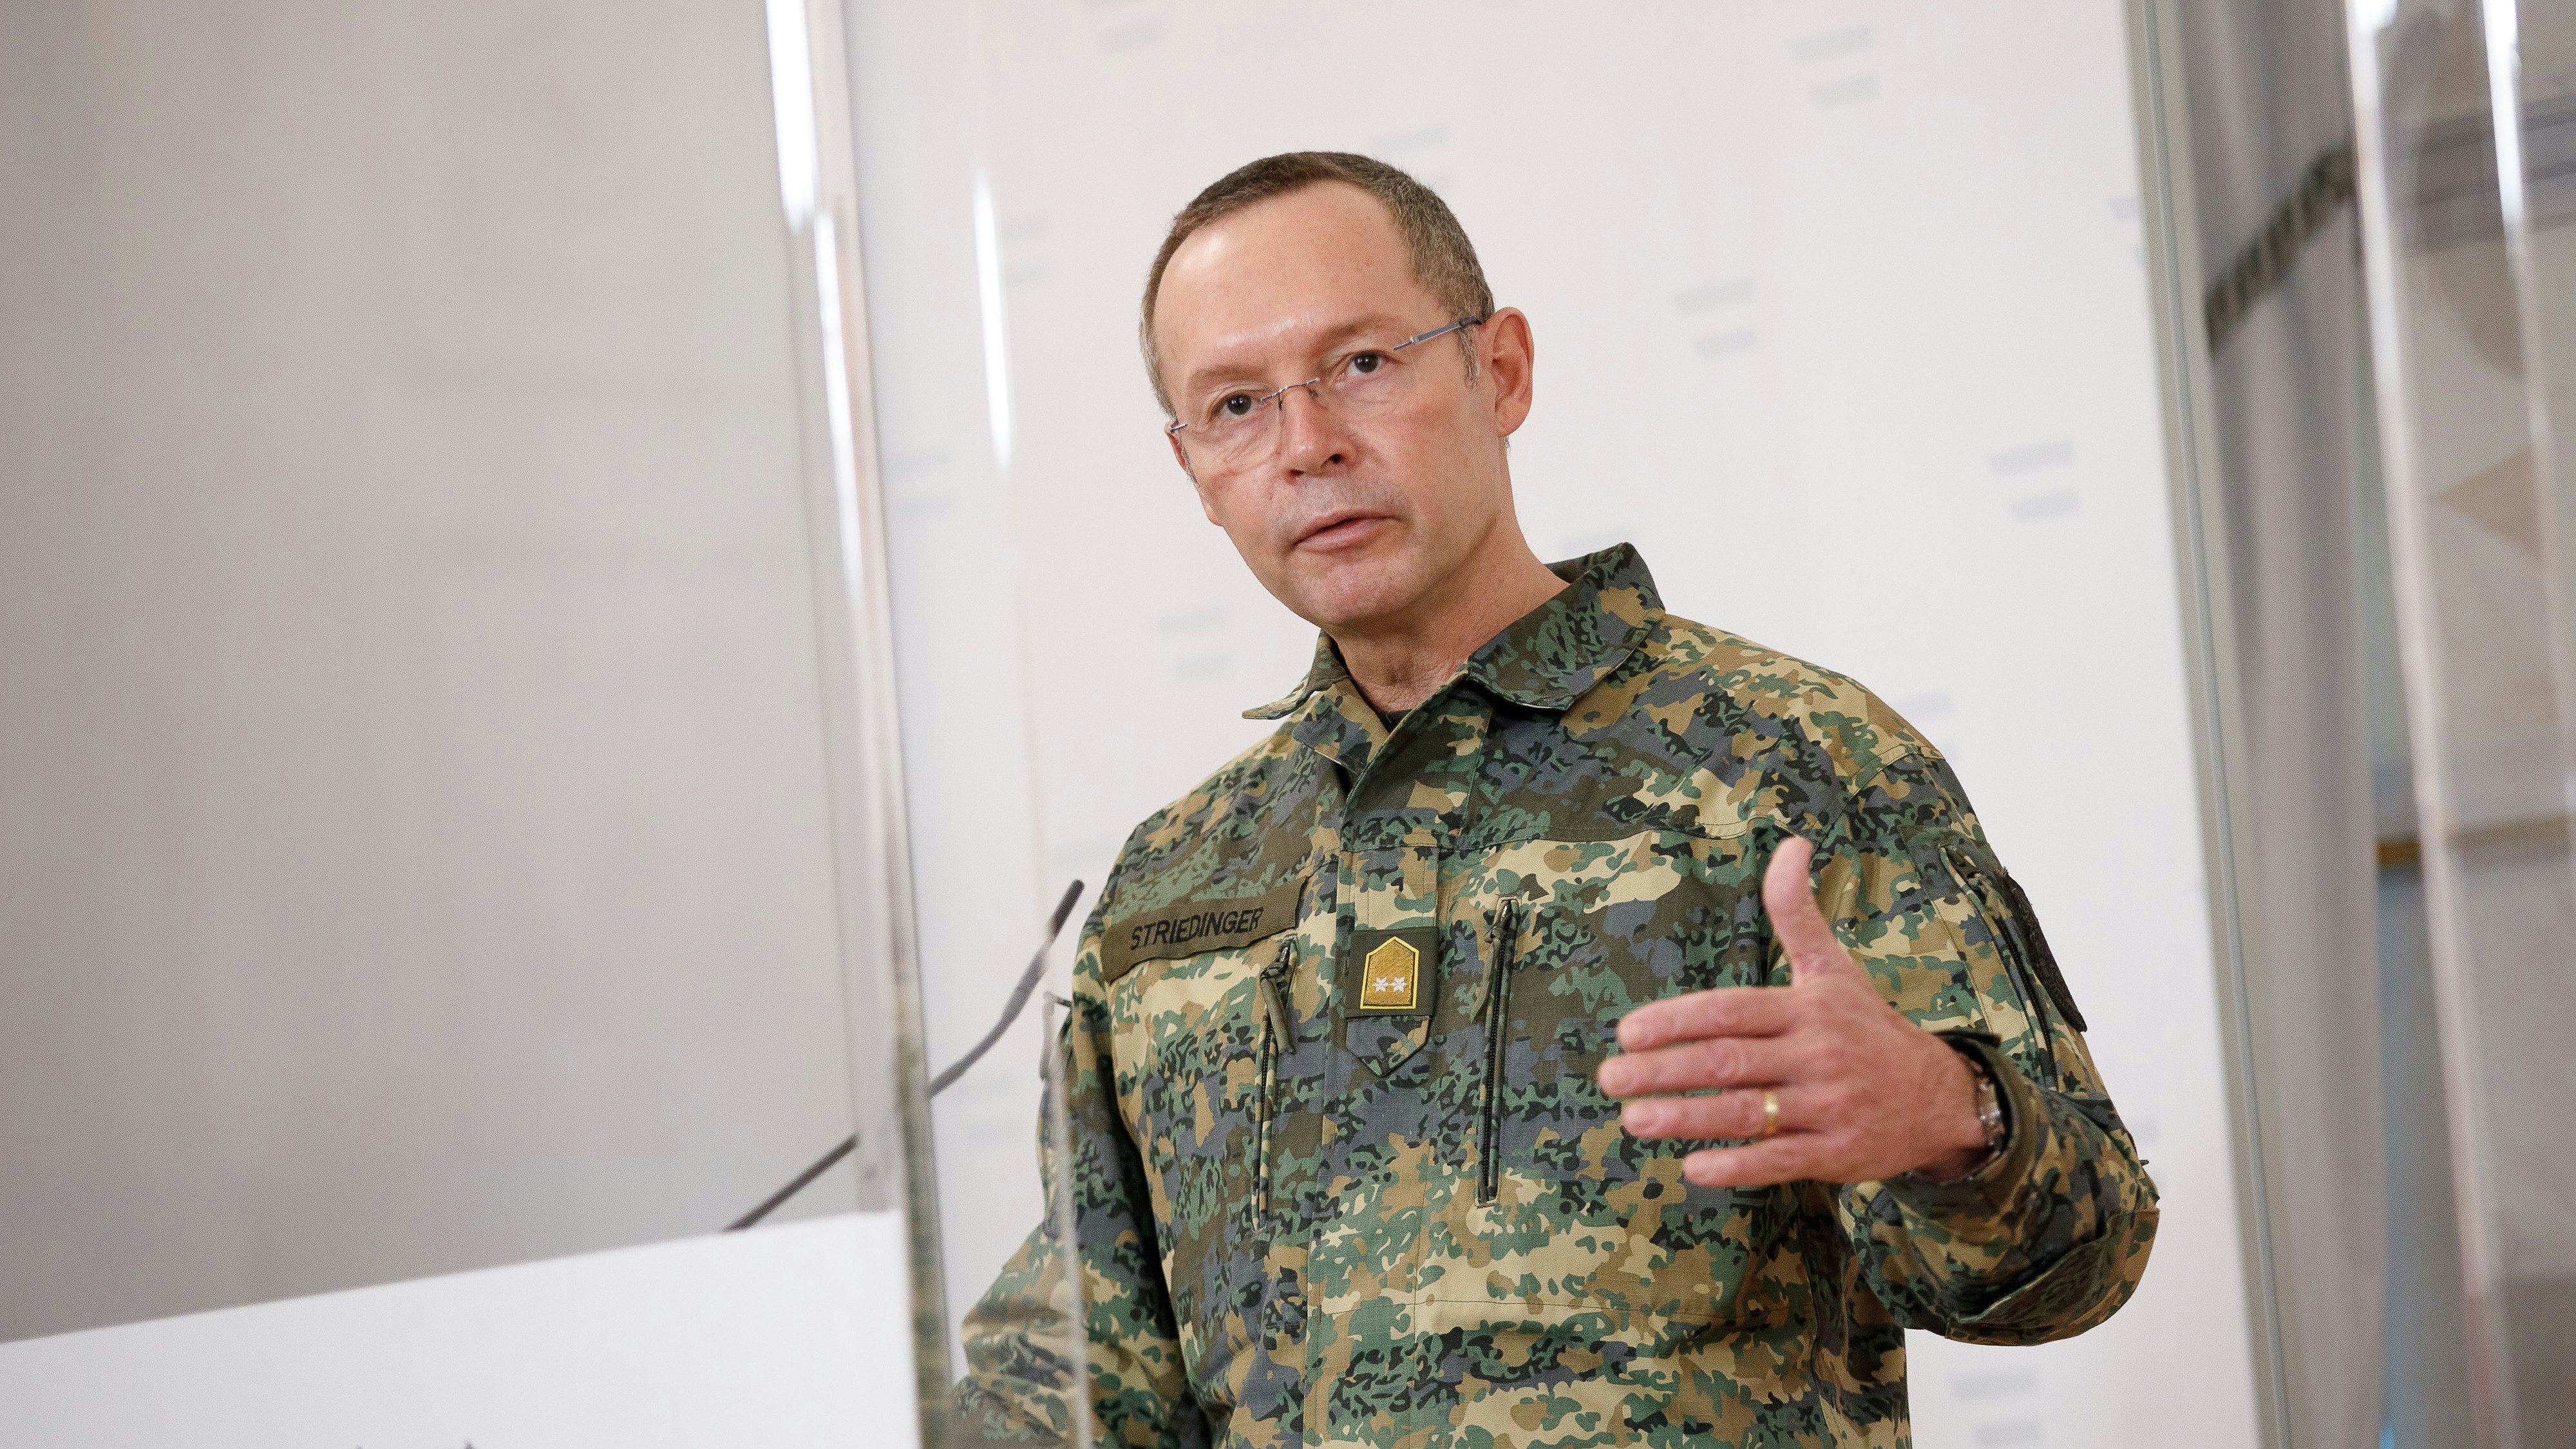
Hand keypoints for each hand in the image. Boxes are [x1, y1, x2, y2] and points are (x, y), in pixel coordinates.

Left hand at [1595, 836, 1989, 1187]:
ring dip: (1686, 1119)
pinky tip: (1692, 1168)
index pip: (1730, 1011)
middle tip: (1611, 1079)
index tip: (1627, 1032)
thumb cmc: (1868, 1028)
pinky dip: (1735, 1166)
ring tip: (1634, 1120)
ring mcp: (1828, 1107)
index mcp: (1807, 1008)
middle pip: (1728, 1062)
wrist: (1941, 1097)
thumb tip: (1792, 843)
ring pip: (1746, 1114)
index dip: (1675, 1020)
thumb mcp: (1834, 968)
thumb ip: (1797, 912)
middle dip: (1664, 1071)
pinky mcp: (1838, 1153)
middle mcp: (1817, 1055)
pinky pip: (1779, 1161)